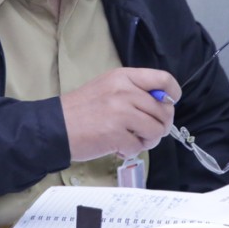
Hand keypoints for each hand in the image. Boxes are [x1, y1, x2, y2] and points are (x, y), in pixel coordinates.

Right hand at [60, 68, 180, 161]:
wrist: (55, 126)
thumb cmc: (81, 109)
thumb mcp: (108, 88)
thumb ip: (134, 91)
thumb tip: (162, 104)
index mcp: (123, 76)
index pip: (163, 79)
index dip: (173, 94)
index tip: (169, 104)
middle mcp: (124, 91)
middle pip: (163, 110)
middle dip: (160, 126)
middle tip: (146, 132)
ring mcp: (121, 112)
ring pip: (156, 130)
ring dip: (147, 140)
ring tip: (131, 140)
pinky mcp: (116, 133)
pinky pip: (139, 146)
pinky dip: (131, 150)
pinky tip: (117, 147)